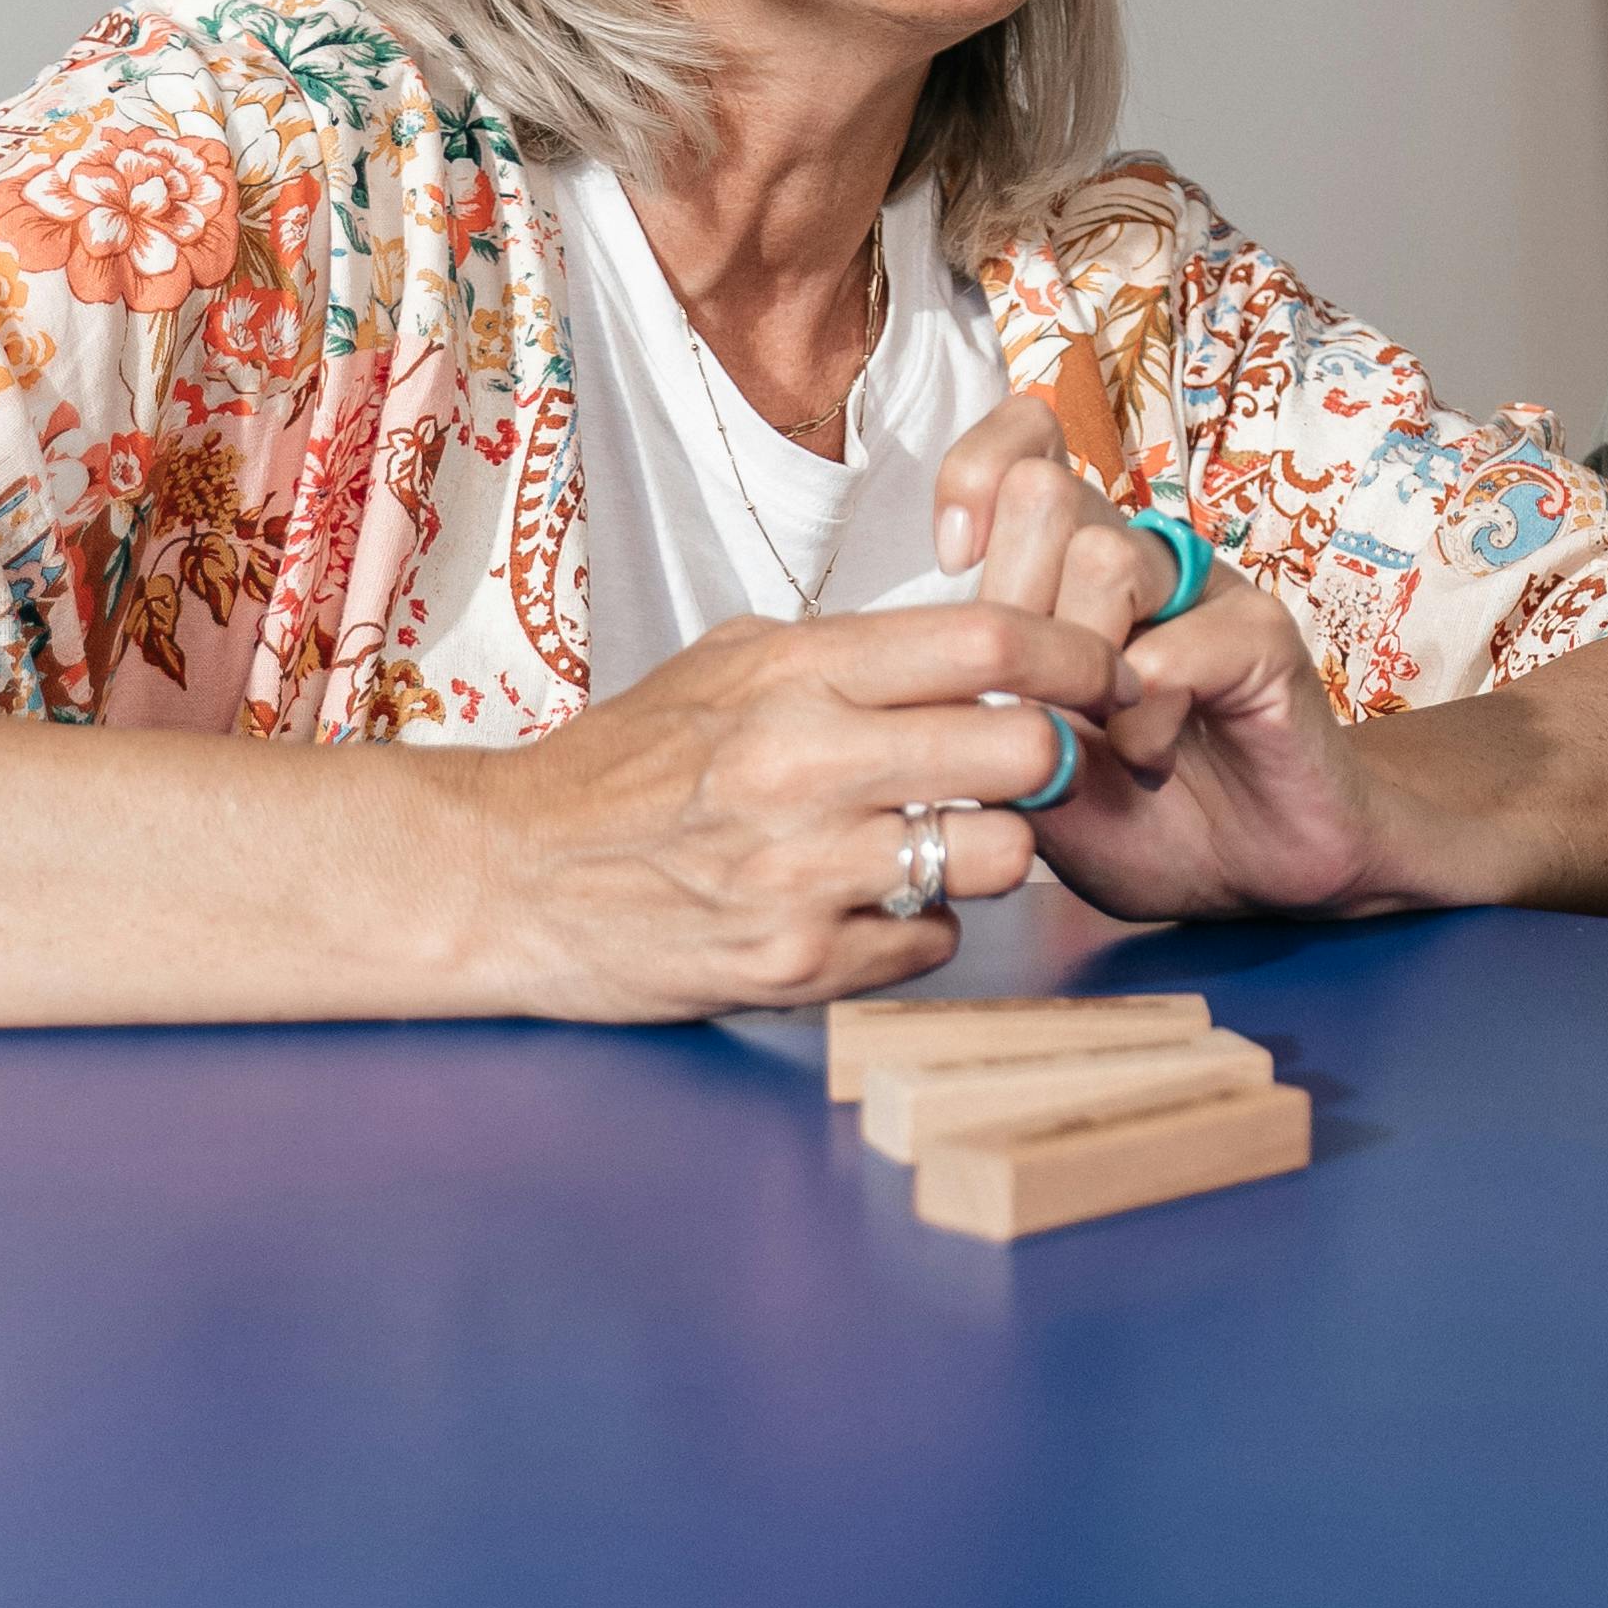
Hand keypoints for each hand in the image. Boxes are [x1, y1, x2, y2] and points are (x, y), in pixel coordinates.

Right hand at [474, 572, 1133, 1017]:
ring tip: (941, 841)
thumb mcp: (728, 663)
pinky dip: (920, 928)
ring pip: (997, 859)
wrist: (507, 877)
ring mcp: (803, 875)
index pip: (986, 641)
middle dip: (1054, 757)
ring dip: (992, 851)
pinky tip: (870, 905)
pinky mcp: (794, 966)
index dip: (1073, 651)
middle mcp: (805, 767)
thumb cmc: (625, 764)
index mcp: (794, 674)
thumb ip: (848, 654)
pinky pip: (931, 943)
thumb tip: (974, 644)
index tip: (1101, 667)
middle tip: (1038, 764)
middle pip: (1023, 752)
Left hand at [919, 392, 1412, 923]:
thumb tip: (901, 671)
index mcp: (1072, 569)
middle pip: (1042, 492)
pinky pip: (1173, 648)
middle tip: (1028, 696)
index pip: (1023, 446)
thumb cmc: (1136, 819)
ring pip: (1103, 557)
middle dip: (1009, 601)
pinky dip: (1143, 722)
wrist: (1253, 877)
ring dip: (1075, 665)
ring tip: (1092, 741)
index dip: (973, 475)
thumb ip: (973, 713)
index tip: (950, 558)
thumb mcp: (1023, 770)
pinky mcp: (1262, 638)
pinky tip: (1147, 763)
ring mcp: (1203, 591)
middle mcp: (1139, 559)